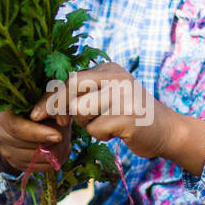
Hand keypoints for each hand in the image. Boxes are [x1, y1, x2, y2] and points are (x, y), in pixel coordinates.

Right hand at [0, 103, 71, 174]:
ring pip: (34, 160)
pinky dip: (53, 162)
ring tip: (64, 141)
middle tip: (66, 136)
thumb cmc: (37, 101)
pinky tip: (61, 150)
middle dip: (51, 145)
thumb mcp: (46, 96)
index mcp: (1, 113)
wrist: (25, 112)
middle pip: (27, 148)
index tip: (58, 136)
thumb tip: (61, 121)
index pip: (16, 129)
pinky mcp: (14, 162)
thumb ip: (53, 105)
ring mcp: (5, 150)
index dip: (39, 134)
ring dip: (54, 153)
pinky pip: (37, 168)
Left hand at [30, 62, 204, 172]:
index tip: (35, 114)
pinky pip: (96, 129)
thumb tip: (46, 105)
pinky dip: (102, 135)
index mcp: (108, 69)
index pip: (69, 78)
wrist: (168, 131)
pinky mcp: (128, 117)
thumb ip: (83, 95)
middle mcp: (116, 77)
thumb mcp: (109, 95)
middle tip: (58, 125)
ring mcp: (123, 96)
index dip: (50, 98)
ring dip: (87, 124)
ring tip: (106, 124)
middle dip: (58, 109)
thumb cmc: (131, 115)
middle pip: (71, 90)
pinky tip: (117, 132)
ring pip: (81, 112)